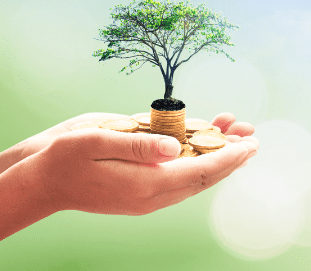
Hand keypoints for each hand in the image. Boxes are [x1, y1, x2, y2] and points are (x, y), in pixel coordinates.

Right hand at [3, 112, 257, 171]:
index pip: (200, 171)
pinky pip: (177, 175)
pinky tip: (203, 140)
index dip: (229, 158)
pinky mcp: (142, 189)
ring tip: (236, 132)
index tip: (251, 145)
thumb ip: (139, 145)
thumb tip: (175, 145)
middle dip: (231, 157)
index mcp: (146, 183)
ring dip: (216, 156)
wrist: (42, 182)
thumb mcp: (96, 141)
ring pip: (192, 176)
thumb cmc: (65, 158)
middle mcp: (152, 193)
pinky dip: (194, 158)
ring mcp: (148, 194)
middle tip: (253, 138)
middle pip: (203, 176)